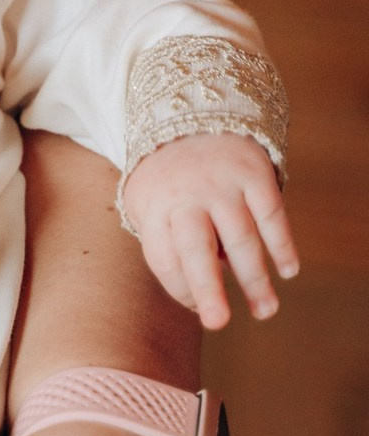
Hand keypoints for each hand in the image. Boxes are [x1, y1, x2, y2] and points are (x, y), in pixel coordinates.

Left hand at [124, 133, 299, 327]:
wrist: (191, 113)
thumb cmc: (168, 177)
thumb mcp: (147, 202)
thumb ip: (165, 244)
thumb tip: (198, 295)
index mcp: (152, 206)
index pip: (163, 258)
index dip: (180, 288)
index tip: (198, 310)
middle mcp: (185, 195)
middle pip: (195, 249)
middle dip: (207, 288)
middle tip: (218, 322)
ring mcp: (221, 183)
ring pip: (240, 239)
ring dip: (255, 279)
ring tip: (265, 310)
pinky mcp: (252, 172)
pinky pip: (271, 215)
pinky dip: (282, 245)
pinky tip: (287, 270)